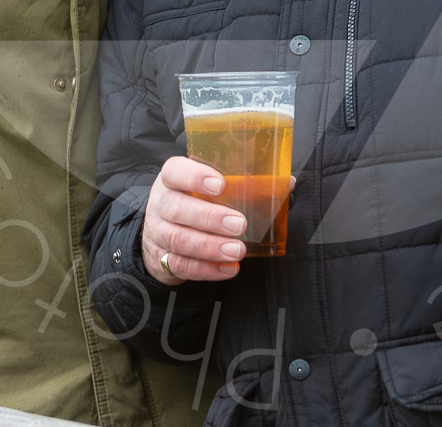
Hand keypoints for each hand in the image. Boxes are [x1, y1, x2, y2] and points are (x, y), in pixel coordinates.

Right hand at [142, 156, 247, 284]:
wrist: (161, 232)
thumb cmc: (194, 202)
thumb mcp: (208, 188)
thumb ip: (241, 184)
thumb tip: (285, 183)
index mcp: (171, 178)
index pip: (175, 171)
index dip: (196, 177)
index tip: (221, 185)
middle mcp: (160, 203)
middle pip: (177, 208)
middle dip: (210, 217)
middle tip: (240, 225)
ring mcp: (156, 232)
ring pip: (178, 239)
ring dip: (210, 247)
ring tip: (237, 251)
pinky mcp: (160, 258)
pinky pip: (180, 265)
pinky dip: (206, 269)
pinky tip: (228, 268)